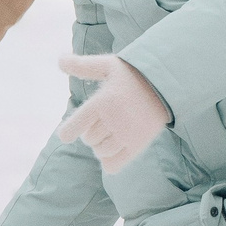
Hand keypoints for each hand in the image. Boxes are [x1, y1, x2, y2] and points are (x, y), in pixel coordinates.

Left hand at [55, 53, 169, 171]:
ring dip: (100, 146)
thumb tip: (59, 60)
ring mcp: (126, 134)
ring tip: (108, 134)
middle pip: (88, 139)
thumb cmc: (132, 74)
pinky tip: (113, 149)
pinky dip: (109, 161)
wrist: (165, 85)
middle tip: (101, 123)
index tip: (65, 135)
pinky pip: (114, 165)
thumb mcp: (108, 65)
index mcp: (102, 101)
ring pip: (100, 152)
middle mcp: (113, 120)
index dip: (68, 132)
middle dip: (90, 133)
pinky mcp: (137, 145)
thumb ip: (82, 65)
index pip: (76, 125)